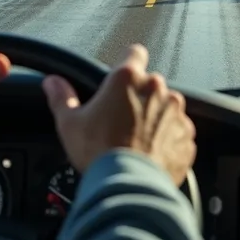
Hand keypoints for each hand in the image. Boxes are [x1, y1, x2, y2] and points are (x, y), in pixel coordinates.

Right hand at [43, 44, 195, 186]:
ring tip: (136, 140)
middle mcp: (157, 90)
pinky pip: (178, 132)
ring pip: (167, 108)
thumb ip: (61, 97)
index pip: (134, 53)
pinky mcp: (187, 137)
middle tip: (121, 119)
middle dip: (139, 97)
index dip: (127, 62)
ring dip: (156, 118)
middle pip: (149, 84)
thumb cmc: (100, 152)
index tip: (121, 77)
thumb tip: (52, 83)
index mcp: (127, 78)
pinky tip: (150, 153)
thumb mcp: (70, 123)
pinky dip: (168, 140)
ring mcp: (176, 113)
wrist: (130, 186)